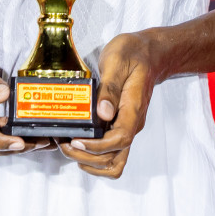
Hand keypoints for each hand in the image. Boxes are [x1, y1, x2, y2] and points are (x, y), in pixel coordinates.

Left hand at [60, 32, 156, 177]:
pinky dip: (94, 156)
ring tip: (69, 147)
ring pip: (114, 160)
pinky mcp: (120, 125)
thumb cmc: (133, 55)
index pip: (119, 140)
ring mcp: (127, 126)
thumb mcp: (117, 62)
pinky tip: (79, 145)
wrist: (149, 54)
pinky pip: (111, 152)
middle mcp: (132, 123)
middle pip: (114, 158)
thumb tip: (103, 113)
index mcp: (133, 109)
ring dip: (91, 161)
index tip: (76, 140)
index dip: (96, 147)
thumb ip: (109, 88)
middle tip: (65, 144)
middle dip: (87, 157)